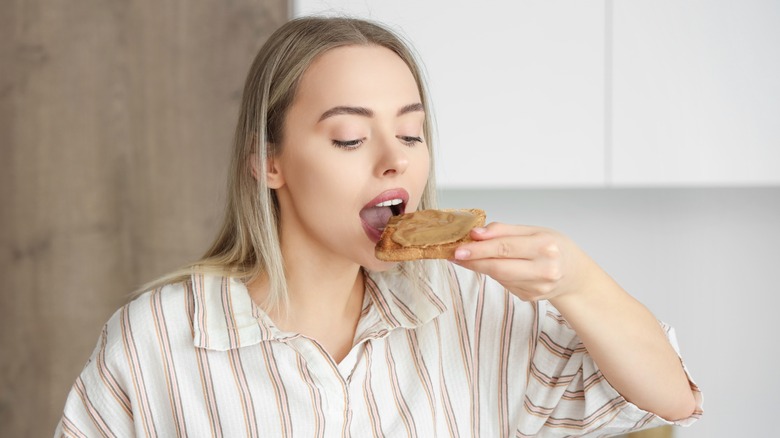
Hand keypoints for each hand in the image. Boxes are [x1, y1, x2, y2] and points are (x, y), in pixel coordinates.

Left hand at [451, 222, 596, 301]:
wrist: (575, 274)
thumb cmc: (554, 247)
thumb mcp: (534, 230)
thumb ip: (504, 231)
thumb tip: (476, 233)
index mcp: (545, 246)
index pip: (504, 248)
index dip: (479, 249)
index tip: (459, 248)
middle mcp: (544, 269)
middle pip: (498, 267)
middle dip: (473, 261)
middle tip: (455, 254)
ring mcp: (537, 287)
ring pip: (498, 277)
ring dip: (479, 267)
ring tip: (467, 257)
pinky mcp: (529, 298)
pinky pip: (504, 284)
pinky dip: (494, 273)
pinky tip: (494, 266)